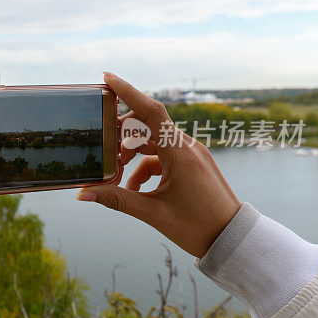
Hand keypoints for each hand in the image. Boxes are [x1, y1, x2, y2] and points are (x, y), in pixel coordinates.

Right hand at [77, 72, 241, 257]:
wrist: (234, 239)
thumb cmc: (198, 227)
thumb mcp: (153, 213)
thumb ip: (117, 200)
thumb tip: (82, 194)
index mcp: (180, 154)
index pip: (151, 111)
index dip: (128, 92)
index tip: (106, 78)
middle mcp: (187, 147)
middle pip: (147, 126)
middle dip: (122, 137)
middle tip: (103, 150)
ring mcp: (193, 153)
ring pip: (154, 142)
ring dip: (133, 156)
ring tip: (119, 181)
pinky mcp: (194, 162)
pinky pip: (165, 154)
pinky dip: (147, 166)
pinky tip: (137, 189)